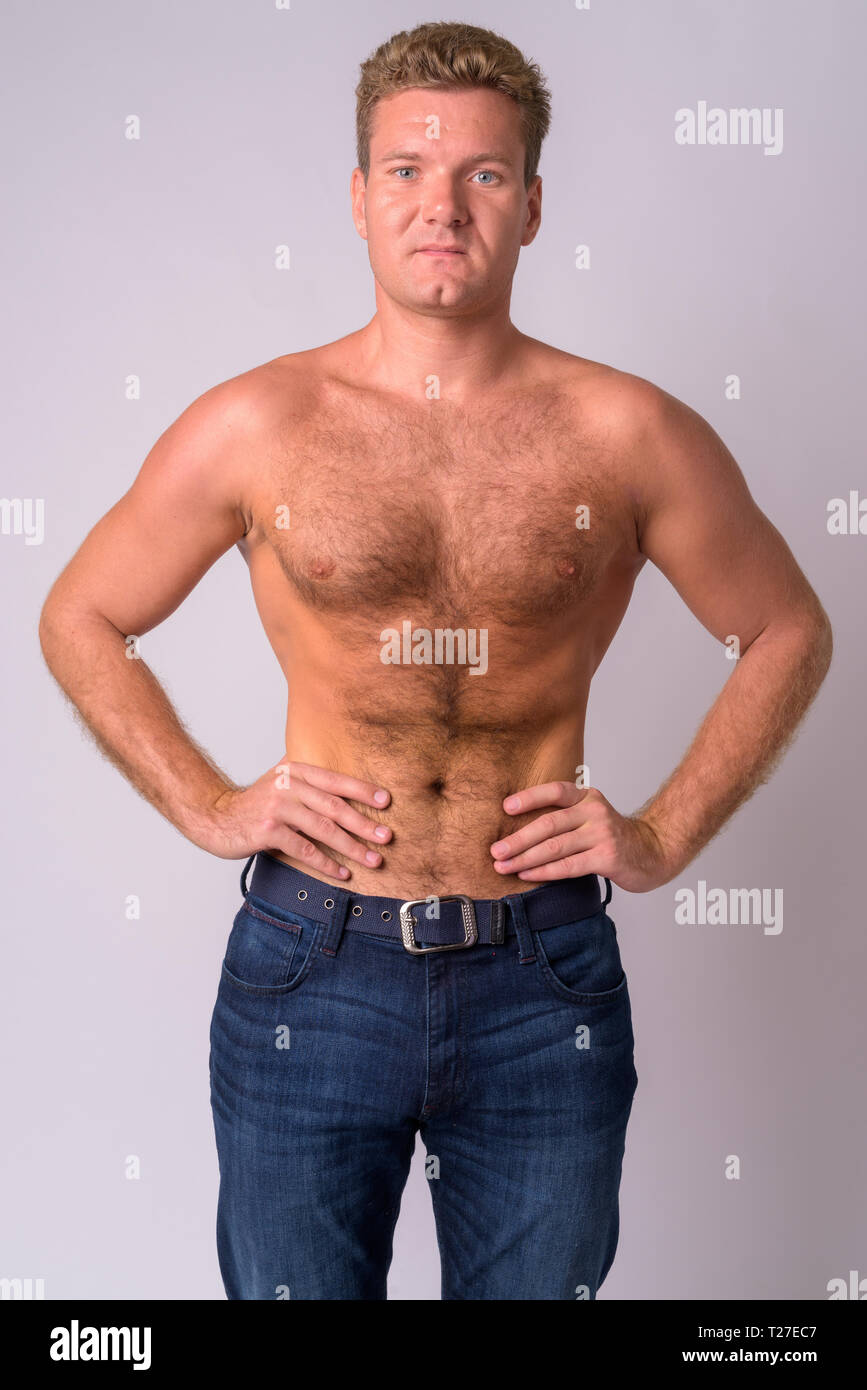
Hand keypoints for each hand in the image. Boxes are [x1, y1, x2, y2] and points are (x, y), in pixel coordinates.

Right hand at [201, 760, 392, 878]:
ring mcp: (278, 807)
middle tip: (387, 837)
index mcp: (296, 771)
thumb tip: (334, 760)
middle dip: (364, 823)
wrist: (215, 816)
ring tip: (372, 860)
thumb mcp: (278, 777)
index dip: (363, 790)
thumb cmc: (253, 802)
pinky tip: (342, 873)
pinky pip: (304, 849)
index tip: (387, 802)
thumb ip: (304, 770)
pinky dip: (326, 863)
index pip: (336, 780)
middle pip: (334, 806)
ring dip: (351, 847)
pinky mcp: (268, 830)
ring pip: (323, 829)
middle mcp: (288, 785)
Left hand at [490, 783, 678, 892]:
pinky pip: (568, 866)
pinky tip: (527, 874)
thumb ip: (564, 816)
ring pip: (555, 847)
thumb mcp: (591, 816)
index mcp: (587, 797)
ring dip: (525, 858)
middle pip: (549, 824)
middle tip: (495, 851)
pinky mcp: (607, 857)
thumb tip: (518, 828)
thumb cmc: (611, 837)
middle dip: (517, 839)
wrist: (652, 852)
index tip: (505, 808)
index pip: (554, 791)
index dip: (529, 798)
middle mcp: (595, 811)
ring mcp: (602, 834)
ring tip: (504, 866)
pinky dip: (544, 871)